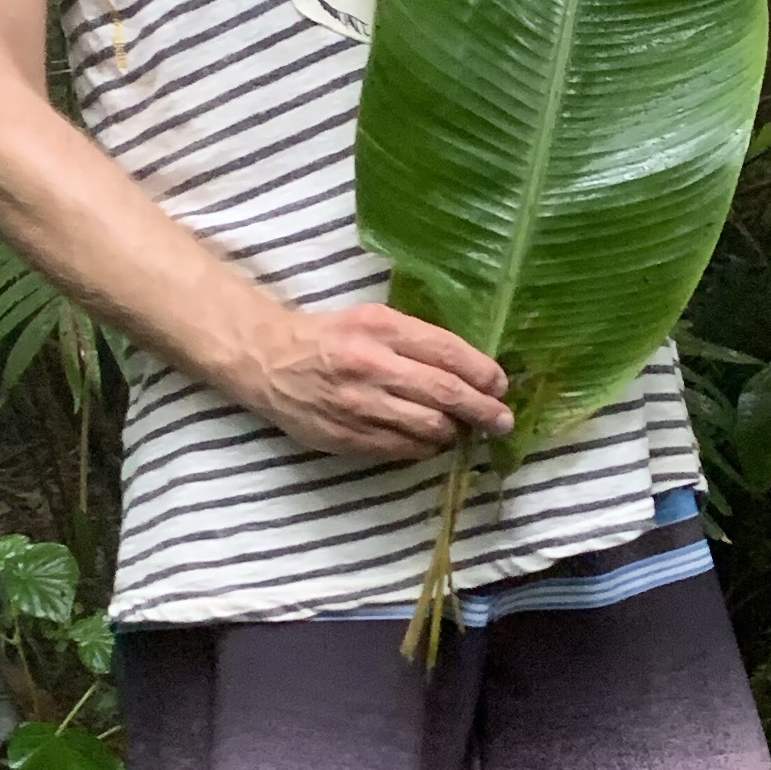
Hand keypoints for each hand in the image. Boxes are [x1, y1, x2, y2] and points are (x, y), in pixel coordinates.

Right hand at [240, 301, 514, 460]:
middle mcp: (371, 366)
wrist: (268, 361)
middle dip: (482, 410)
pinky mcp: (347, 437)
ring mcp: (359, 406)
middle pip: (445, 394)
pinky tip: (430, 440)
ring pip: (428, 428)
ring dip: (455, 433)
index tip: (500, 385)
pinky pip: (402, 450)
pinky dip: (425, 447)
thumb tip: (470, 368)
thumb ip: (416, 339)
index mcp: (380, 328)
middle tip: (502, 420)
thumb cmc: (328, 337)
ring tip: (464, 430)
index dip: (481, 373)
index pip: (446, 353)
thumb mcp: (371, 319)